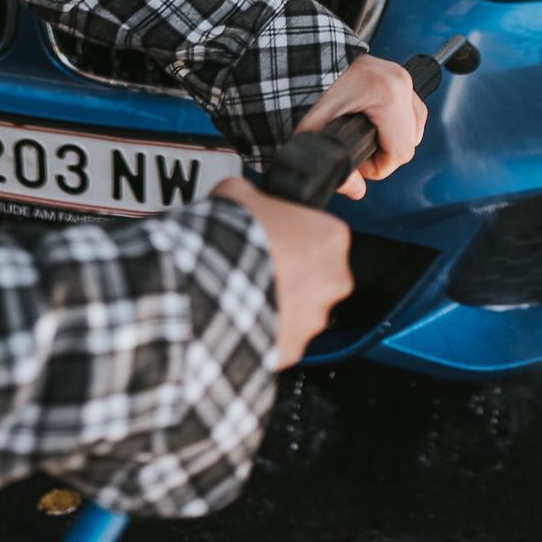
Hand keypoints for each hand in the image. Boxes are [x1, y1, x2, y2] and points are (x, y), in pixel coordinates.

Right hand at [213, 179, 353, 368]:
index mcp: (331, 237)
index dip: (295, 235)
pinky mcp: (294, 348)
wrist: (207, 286)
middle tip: (260, 264)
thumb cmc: (231, 239)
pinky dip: (265, 330)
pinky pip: (282, 337)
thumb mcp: (240, 193)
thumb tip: (249, 197)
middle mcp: (334, 279)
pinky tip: (240, 315)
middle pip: (318, 274)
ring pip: (302, 309)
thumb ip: (257, 197)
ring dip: (279, 303)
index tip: (275, 238)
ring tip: (244, 291)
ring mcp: (315, 318)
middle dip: (294, 273)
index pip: (322, 234)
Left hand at [290, 54, 426, 199]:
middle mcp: (399, 82)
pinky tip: (374, 123)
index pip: (400, 152)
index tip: (357, 162)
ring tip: (366, 136)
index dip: (377, 167)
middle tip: (359, 148)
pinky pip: (409, 108)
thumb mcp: (314, 132)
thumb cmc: (306, 88)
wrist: (302, 58)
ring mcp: (400, 75)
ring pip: (414, 125)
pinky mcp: (397, 73)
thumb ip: (337, 167)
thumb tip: (356, 189)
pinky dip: (396, 121)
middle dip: (385, 152)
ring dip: (393, 137)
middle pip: (410, 140)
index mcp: (387, 95)